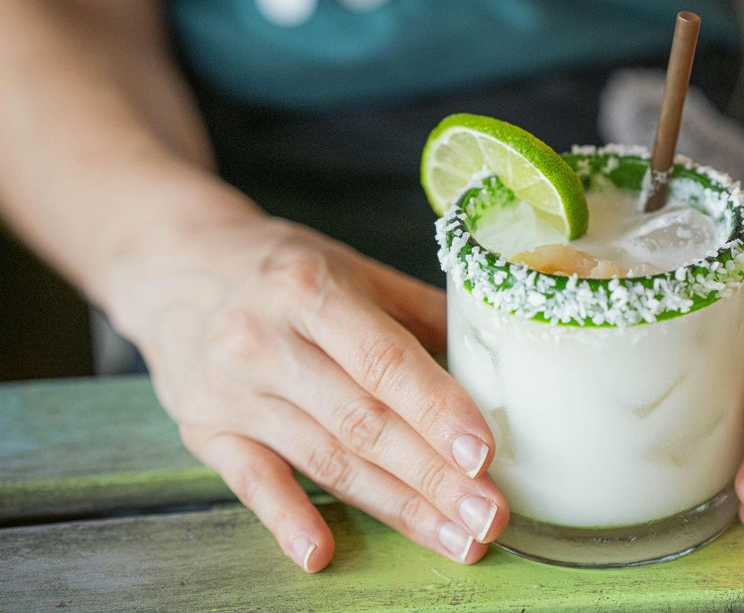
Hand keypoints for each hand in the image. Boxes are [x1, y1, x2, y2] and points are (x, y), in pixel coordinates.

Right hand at [107, 214, 506, 569]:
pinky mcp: (204, 430)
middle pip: (363, 422)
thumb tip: (497, 359)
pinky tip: (322, 553)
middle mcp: (266, 340)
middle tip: (488, 516)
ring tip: (455, 539)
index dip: (438, 411)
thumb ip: (421, 311)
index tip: (484, 455)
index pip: (385, 361)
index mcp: (313, 289)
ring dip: (395, 507)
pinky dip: (287, 519)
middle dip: (433, 476)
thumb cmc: (281, 267)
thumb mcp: (352, 267)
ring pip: (324, 459)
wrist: (173, 262)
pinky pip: (251, 481)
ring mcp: (231, 390)